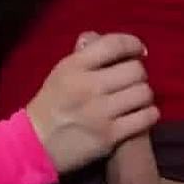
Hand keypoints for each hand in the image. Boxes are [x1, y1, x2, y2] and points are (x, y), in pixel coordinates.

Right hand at [25, 32, 158, 173]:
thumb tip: (101, 38)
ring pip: (144, 93)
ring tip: (137, 100)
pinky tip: (141, 115)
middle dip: (139, 75)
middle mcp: (89, 86)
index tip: (139, 51)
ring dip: (144, 96)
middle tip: (133, 82)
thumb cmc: (50, 106)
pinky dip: (149, 114)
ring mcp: (100, 112)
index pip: (114, 44)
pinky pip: (145, 118)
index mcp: (74, 66)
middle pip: (135, 70)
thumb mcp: (60, 73)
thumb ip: (83, 54)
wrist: (34, 146)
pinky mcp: (110, 136)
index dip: (133, 44)